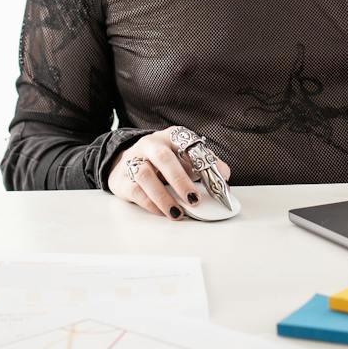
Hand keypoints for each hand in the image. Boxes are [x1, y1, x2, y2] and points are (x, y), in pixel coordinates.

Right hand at [106, 127, 231, 219]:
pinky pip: (136, 191)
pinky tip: (164, 212)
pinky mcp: (123, 179)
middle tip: (194, 199)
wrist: (125, 164)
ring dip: (163, 196)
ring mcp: (134, 160)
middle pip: (163, 157)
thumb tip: (224, 175)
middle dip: (180, 180)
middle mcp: (151, 145)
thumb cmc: (162, 163)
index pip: (187, 142)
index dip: (201, 158)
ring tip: (178, 212)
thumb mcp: (184, 158)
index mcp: (171, 136)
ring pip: (145, 175)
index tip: (215, 176)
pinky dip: (151, 204)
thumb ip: (205, 164)